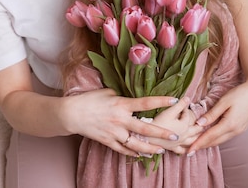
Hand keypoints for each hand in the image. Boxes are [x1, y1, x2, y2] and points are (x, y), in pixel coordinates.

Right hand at [62, 88, 179, 156]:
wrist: (72, 114)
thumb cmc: (89, 100)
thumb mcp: (108, 92)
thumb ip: (122, 97)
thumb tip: (133, 97)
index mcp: (121, 104)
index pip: (146, 102)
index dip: (161, 100)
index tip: (175, 100)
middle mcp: (120, 120)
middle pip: (145, 128)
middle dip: (162, 133)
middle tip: (175, 136)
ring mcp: (114, 133)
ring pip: (136, 144)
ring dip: (150, 148)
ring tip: (160, 150)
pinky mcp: (108, 141)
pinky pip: (123, 150)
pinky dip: (132, 153)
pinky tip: (141, 155)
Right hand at [143, 97, 204, 154]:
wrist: (148, 137)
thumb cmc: (159, 123)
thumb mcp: (169, 111)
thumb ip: (180, 105)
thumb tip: (188, 98)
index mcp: (185, 126)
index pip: (188, 115)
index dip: (186, 108)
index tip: (183, 104)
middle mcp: (185, 135)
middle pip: (196, 130)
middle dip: (200, 125)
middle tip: (204, 122)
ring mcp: (180, 143)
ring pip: (193, 141)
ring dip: (198, 138)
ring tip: (202, 136)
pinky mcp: (173, 148)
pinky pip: (183, 150)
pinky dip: (187, 150)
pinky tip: (189, 150)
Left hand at [187, 79, 247, 152]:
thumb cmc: (240, 93)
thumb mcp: (224, 102)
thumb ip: (212, 114)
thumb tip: (199, 124)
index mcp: (230, 124)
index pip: (210, 137)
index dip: (199, 143)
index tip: (189, 150)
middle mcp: (236, 130)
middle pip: (216, 141)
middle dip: (203, 146)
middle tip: (190, 149)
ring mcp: (240, 130)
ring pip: (221, 140)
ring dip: (210, 142)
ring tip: (198, 144)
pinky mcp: (242, 127)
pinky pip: (227, 136)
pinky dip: (217, 138)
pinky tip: (211, 136)